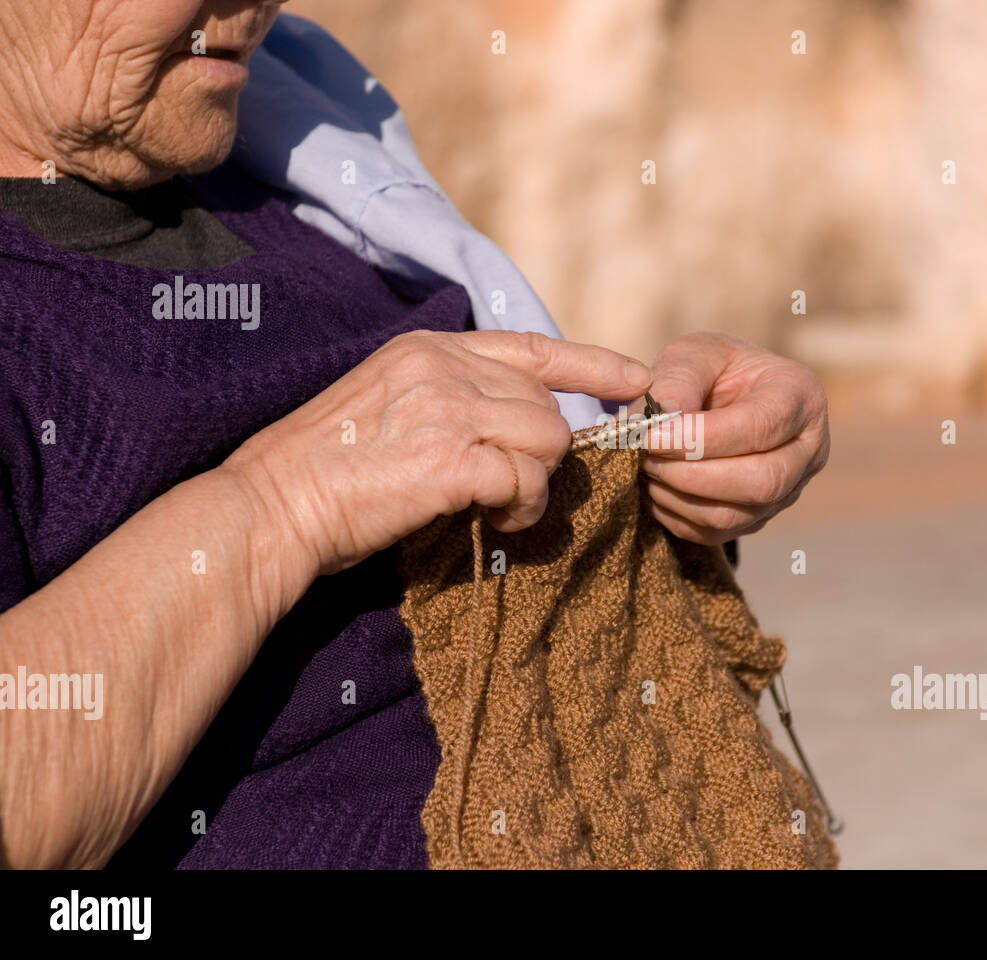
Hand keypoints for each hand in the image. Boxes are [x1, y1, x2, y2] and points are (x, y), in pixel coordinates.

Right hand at [225, 330, 650, 575]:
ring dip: (535, 487)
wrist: (273, 507)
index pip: (531, 346)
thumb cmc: (328, 473)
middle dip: (543, 458)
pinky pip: (526, 481)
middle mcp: (444, 367)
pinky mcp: (452, 456)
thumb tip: (518, 429)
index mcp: (430, 350)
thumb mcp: (391, 408)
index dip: (590, 363)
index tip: (633, 379)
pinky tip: (492, 523)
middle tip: (510, 495)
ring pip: (548, 442)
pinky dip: (521, 511)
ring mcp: (448, 407)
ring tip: (499, 511)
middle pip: (548, 408)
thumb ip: (452, 401)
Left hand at [640, 333, 828, 544]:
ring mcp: (787, 492)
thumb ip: (677, 380)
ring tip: (646, 467)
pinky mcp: (758, 519)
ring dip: (678, 496)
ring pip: (734, 515)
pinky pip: (715, 533)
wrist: (719, 397)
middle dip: (692, 474)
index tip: (650, 435)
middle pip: (761, 482)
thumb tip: (659, 422)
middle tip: (646, 456)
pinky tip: (657, 486)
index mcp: (800, 395)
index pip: (760, 427)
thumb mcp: (694, 353)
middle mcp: (808, 450)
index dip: (701, 437)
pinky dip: (676, 515)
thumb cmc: (711, 369)